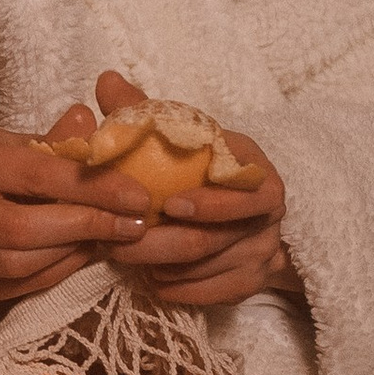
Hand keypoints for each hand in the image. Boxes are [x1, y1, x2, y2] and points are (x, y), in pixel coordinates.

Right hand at [0, 69, 293, 340]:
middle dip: (97, 227)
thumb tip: (114, 104)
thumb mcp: (20, 153)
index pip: (39, 169)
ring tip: (135, 250)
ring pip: (29, 261)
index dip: (98, 184)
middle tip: (153, 230)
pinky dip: (63, 279)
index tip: (150, 195)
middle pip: (31, 224)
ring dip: (85, 258)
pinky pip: (22, 287)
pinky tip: (97, 271)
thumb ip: (64, 139)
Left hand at [48, 71, 296, 310]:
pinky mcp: (250, 285)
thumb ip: (146, 113)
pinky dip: (173, 287)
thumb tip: (106, 80)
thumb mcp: (185, 138)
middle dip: (159, 242)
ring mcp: (261, 253)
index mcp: (257, 172)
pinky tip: (148, 276)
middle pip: (213, 239)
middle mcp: (267, 216)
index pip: (247, 194)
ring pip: (205, 269)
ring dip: (158, 265)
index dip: (211, 203)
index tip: (170, 204)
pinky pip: (207, 294)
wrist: (251, 215)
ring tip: (120, 255)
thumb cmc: (204, 168)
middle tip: (115, 240)